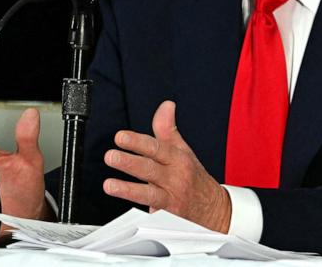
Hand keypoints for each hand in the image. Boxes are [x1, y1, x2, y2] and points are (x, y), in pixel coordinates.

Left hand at [104, 100, 231, 232]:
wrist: (212, 206)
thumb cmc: (193, 175)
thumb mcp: (183, 149)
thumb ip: (168, 128)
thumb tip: (165, 105)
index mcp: (177, 158)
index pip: (156, 147)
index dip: (138, 142)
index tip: (121, 137)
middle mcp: (174, 176)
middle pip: (150, 168)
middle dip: (130, 162)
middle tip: (111, 156)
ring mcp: (170, 196)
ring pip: (149, 193)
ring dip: (128, 189)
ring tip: (109, 185)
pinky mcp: (166, 214)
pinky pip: (153, 213)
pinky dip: (142, 212)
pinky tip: (127, 211)